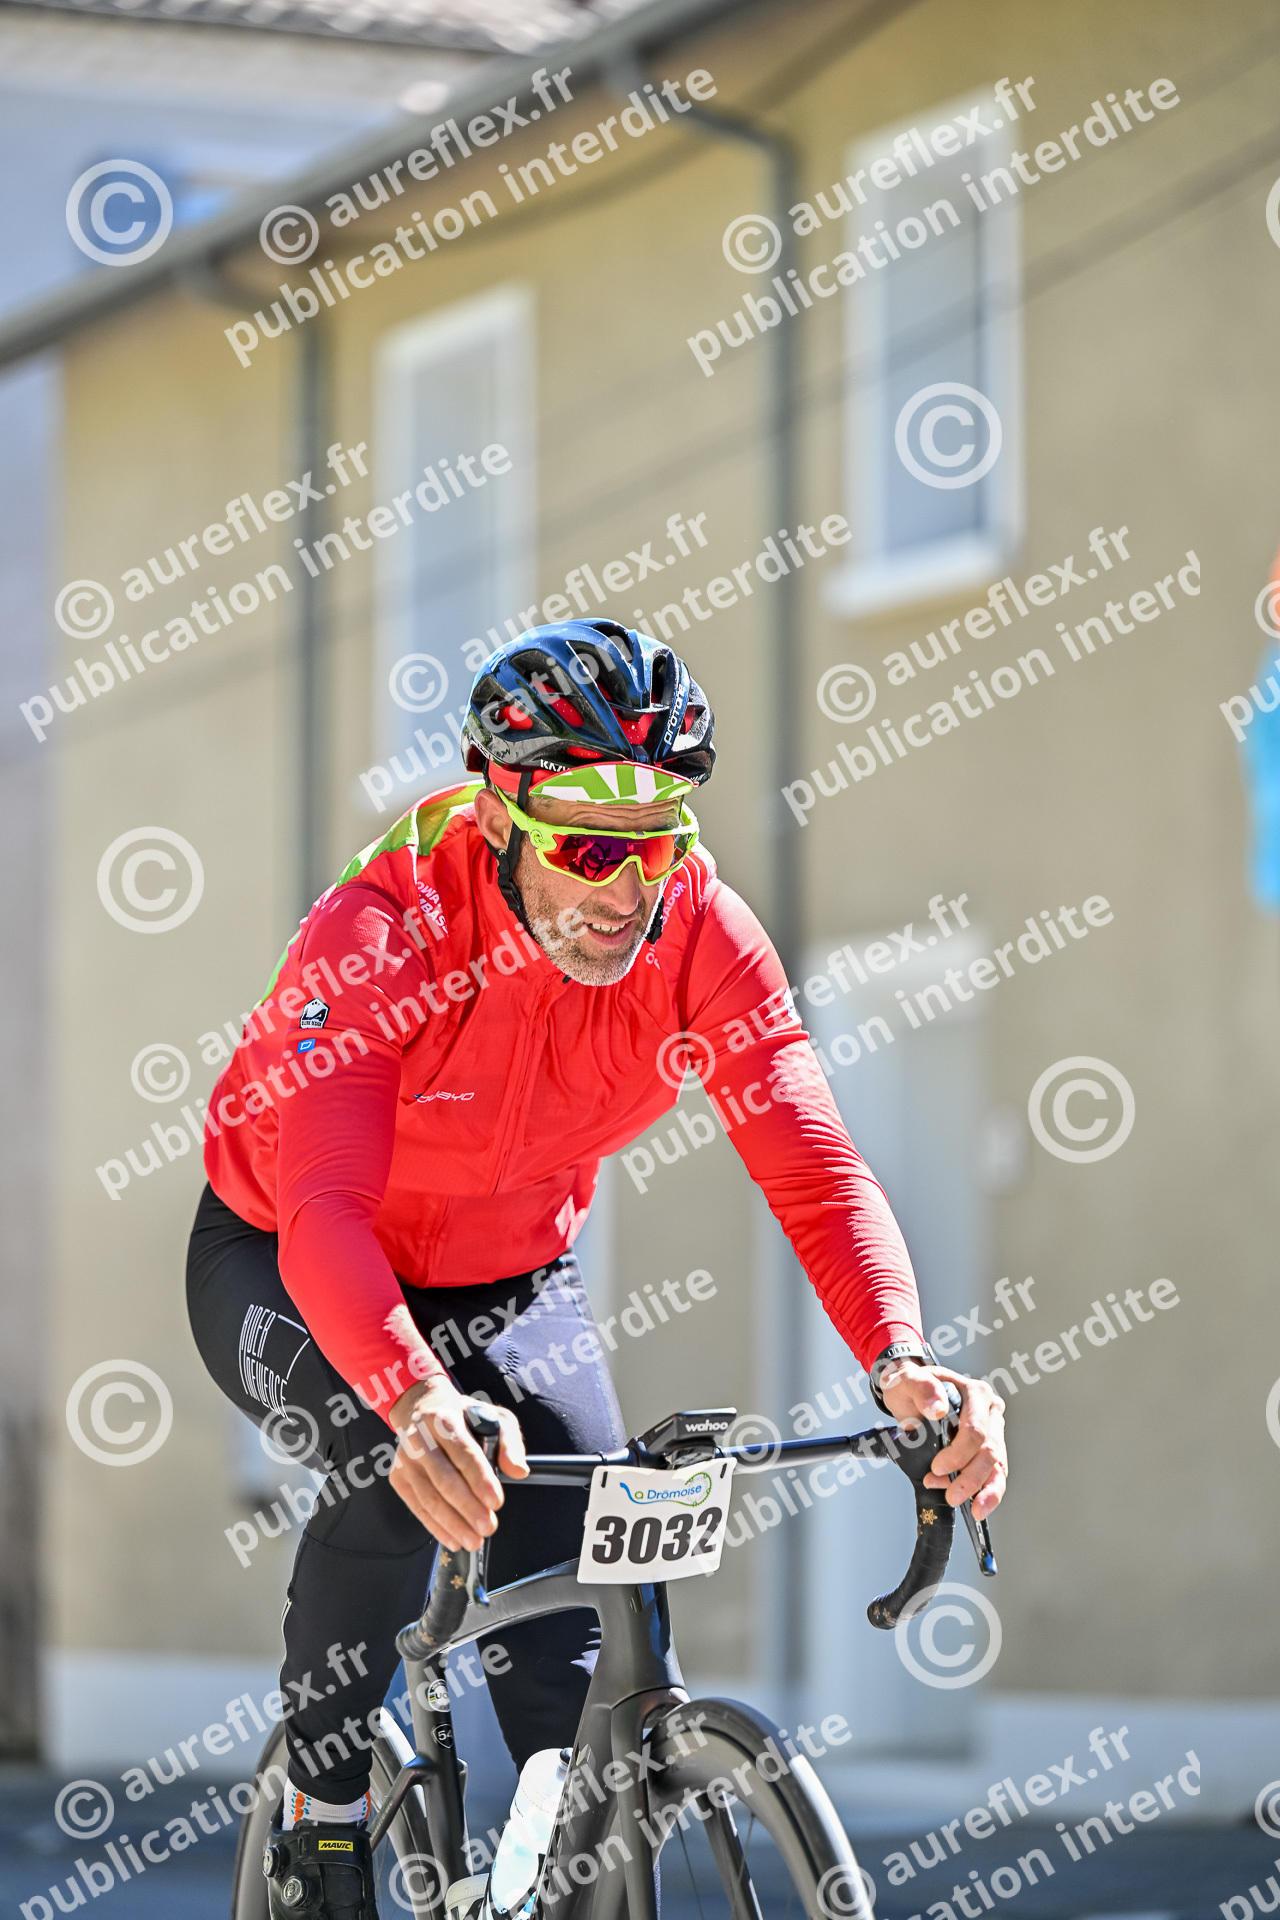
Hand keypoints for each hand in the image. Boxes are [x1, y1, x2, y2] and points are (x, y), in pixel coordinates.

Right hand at [387, 1380, 527, 1550]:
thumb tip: (518, 1470)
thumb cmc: (463, 1417)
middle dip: (468, 1508)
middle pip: (445, 1480)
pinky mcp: (398, 1477)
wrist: (422, 1408)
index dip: (480, 1480)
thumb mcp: (494, 1417)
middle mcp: (420, 1439)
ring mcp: (405, 1460)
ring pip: (429, 1498)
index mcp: (445, 1420)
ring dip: (453, 1523)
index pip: (463, 1453)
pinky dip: (436, 1526)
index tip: (496, 1502)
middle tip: (488, 1527)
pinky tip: (453, 1538)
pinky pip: (417, 1507)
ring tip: (473, 1540)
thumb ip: (510, 1442)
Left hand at [877, 1361, 1006, 1520]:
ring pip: (998, 1466)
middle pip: (990, 1451)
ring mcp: (992, 1432)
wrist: (910, 1394)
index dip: (958, 1453)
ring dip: (986, 1490)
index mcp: (975, 1393)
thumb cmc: (911, 1387)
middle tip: (951, 1494)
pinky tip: (978, 1506)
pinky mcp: (988, 1450)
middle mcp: (989, 1412)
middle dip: (971, 1477)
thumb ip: (920, 1388)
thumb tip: (936, 1409)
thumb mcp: (906, 1380)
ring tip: (975, 1509)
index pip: (975, 1429)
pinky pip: (995, 1474)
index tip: (937, 1467)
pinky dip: (987, 1492)